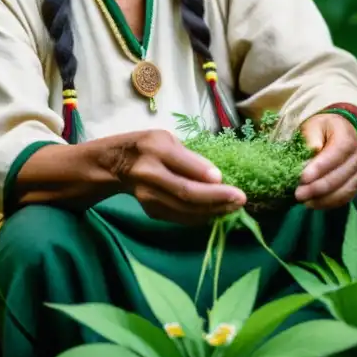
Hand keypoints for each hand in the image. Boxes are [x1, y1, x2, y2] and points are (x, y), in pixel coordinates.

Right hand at [108, 130, 246, 223]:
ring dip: (213, 211)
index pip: (183, 166)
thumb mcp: (168, 140)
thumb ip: (190, 158)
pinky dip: (201, 216)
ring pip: (185, 210)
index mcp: (155, 150)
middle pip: (186, 193)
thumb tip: (216, 177)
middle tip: (241, 199)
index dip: (205, 175)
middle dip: (217, 198)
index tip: (226, 180)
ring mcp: (148, 197)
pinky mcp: (151, 211)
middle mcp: (150, 174)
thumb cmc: (148, 146)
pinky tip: (217, 212)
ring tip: (234, 207)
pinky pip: (180, 217)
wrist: (115, 164)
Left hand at [295, 113, 356, 209]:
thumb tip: (314, 149)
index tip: (303, 177)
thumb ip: (311, 136)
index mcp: (347, 136)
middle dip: (318, 187)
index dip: (321, 167)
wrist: (331, 135)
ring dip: (323, 198)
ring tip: (304, 201)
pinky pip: (345, 198)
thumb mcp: (311, 126)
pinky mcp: (354, 184)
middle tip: (298, 193)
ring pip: (344, 190)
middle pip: (341, 175)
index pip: (337, 153)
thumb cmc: (318, 131)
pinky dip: (328, 203)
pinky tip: (312, 203)